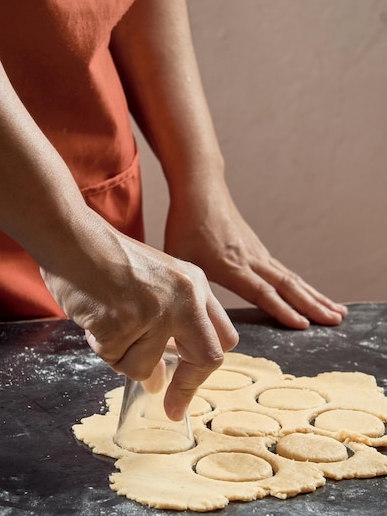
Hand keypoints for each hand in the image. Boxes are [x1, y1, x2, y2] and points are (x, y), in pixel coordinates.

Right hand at [40, 209, 237, 419]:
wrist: (73, 238)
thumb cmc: (107, 261)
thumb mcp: (153, 285)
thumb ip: (165, 329)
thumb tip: (159, 381)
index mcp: (195, 285)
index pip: (221, 338)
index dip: (204, 370)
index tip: (185, 394)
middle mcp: (184, 297)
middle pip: (206, 358)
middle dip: (187, 386)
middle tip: (169, 404)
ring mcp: (156, 310)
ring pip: (145, 367)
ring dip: (122, 355)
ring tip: (107, 323)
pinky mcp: (125, 321)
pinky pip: (114, 357)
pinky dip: (100, 346)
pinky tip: (95, 318)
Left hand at [164, 183, 346, 329]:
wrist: (200, 189)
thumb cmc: (185, 225)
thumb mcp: (179, 258)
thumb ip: (186, 285)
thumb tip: (181, 314)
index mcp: (231, 266)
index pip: (262, 291)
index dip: (282, 310)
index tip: (303, 325)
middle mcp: (251, 260)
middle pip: (288, 286)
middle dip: (312, 306)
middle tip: (336, 321)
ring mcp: (258, 253)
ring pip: (291, 278)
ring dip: (314, 296)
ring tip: (336, 311)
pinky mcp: (258, 249)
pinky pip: (285, 271)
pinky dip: (302, 286)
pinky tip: (310, 294)